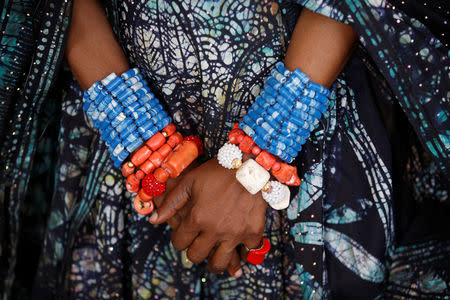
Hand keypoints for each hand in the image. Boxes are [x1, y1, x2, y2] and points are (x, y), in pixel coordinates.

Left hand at [149, 157, 267, 276]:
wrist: (250, 165)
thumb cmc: (217, 170)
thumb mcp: (190, 181)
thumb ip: (172, 203)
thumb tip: (153, 221)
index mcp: (197, 218)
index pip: (179, 242)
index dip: (179, 239)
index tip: (184, 236)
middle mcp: (215, 230)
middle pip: (196, 256)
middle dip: (194, 252)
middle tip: (198, 246)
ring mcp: (235, 233)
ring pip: (220, 263)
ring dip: (214, 263)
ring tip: (215, 258)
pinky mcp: (253, 232)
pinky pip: (247, 252)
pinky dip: (243, 251)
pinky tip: (239, 246)